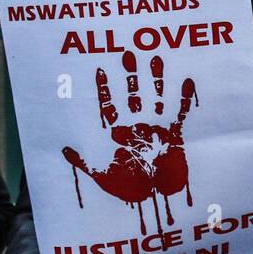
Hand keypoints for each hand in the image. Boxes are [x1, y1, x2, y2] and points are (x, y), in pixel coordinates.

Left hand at [62, 53, 196, 233]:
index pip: (109, 105)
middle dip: (131, 75)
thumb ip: (83, 162)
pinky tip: (187, 80)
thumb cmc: (127, 187)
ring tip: (156, 58)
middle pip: (133, 94)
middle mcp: (137, 125)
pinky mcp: (174, 134)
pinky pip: (180, 112)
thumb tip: (64, 148)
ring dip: (155, 79)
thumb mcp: (99, 175)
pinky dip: (184, 97)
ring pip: (156, 97)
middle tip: (128, 53)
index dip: (105, 88)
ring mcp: (156, 127)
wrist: (153, 199)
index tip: (100, 69)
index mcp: (118, 132)